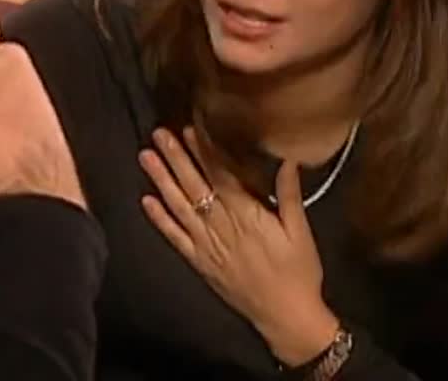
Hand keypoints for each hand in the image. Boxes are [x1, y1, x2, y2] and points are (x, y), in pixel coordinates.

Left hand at [139, 127, 338, 365]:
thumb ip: (289, 195)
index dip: (204, 152)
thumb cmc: (299, 272)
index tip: (190, 129)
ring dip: (162, 181)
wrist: (286, 317)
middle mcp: (222, 227)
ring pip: (180, 207)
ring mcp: (207, 246)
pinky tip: (146, 201)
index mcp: (248, 216)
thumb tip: (287, 160)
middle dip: (176, 158)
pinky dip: (160, 220)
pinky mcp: (200, 263)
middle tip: (158, 133)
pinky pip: (175, 239)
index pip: (221, 176)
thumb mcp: (301, 231)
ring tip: (146, 157)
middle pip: (195, 186)